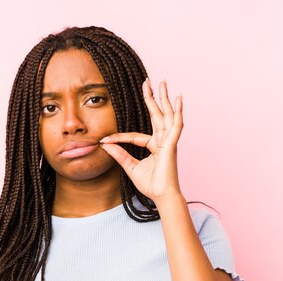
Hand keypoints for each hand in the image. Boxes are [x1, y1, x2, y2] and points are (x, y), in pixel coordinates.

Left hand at [99, 78, 183, 204]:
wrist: (161, 196)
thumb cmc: (151, 185)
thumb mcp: (130, 167)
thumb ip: (120, 155)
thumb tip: (106, 145)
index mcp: (154, 146)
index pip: (135, 135)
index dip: (119, 137)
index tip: (104, 139)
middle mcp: (163, 141)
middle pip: (157, 115)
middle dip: (153, 98)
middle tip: (148, 81)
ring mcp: (169, 142)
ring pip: (167, 115)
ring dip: (165, 99)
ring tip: (163, 83)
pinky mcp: (172, 145)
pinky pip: (176, 125)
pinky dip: (178, 112)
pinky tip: (178, 100)